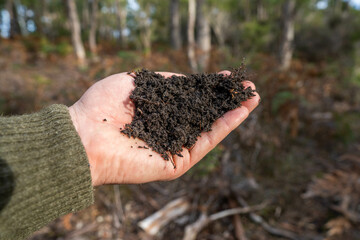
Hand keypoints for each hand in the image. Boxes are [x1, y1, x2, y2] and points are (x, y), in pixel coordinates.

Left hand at [69, 71, 259, 185]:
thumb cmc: (102, 107)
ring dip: (233, 114)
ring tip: (252, 98)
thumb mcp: (136, 82)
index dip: (208, 88)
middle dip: (226, 101)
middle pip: (204, 115)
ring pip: (209, 130)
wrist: (83, 136)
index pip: (190, 100)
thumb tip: (189, 79)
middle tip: (248, 87)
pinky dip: (223, 129)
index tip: (225, 76)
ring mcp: (173, 148)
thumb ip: (164, 82)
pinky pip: (204, 144)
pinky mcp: (176, 163)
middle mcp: (168, 130)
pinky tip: (238, 113)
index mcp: (158, 113)